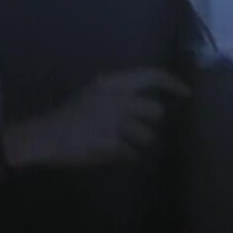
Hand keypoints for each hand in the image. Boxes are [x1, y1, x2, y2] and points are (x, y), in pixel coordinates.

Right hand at [8, 68, 190, 169]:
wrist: (45, 136)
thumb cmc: (69, 113)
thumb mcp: (95, 92)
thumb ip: (120, 93)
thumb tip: (149, 101)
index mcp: (112, 82)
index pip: (152, 76)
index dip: (173, 83)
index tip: (187, 93)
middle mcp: (118, 100)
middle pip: (156, 111)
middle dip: (152, 123)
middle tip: (140, 128)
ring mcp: (116, 124)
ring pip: (148, 137)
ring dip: (141, 142)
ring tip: (124, 143)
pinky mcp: (112, 146)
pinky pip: (133, 154)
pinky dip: (128, 156)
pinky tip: (115, 153)